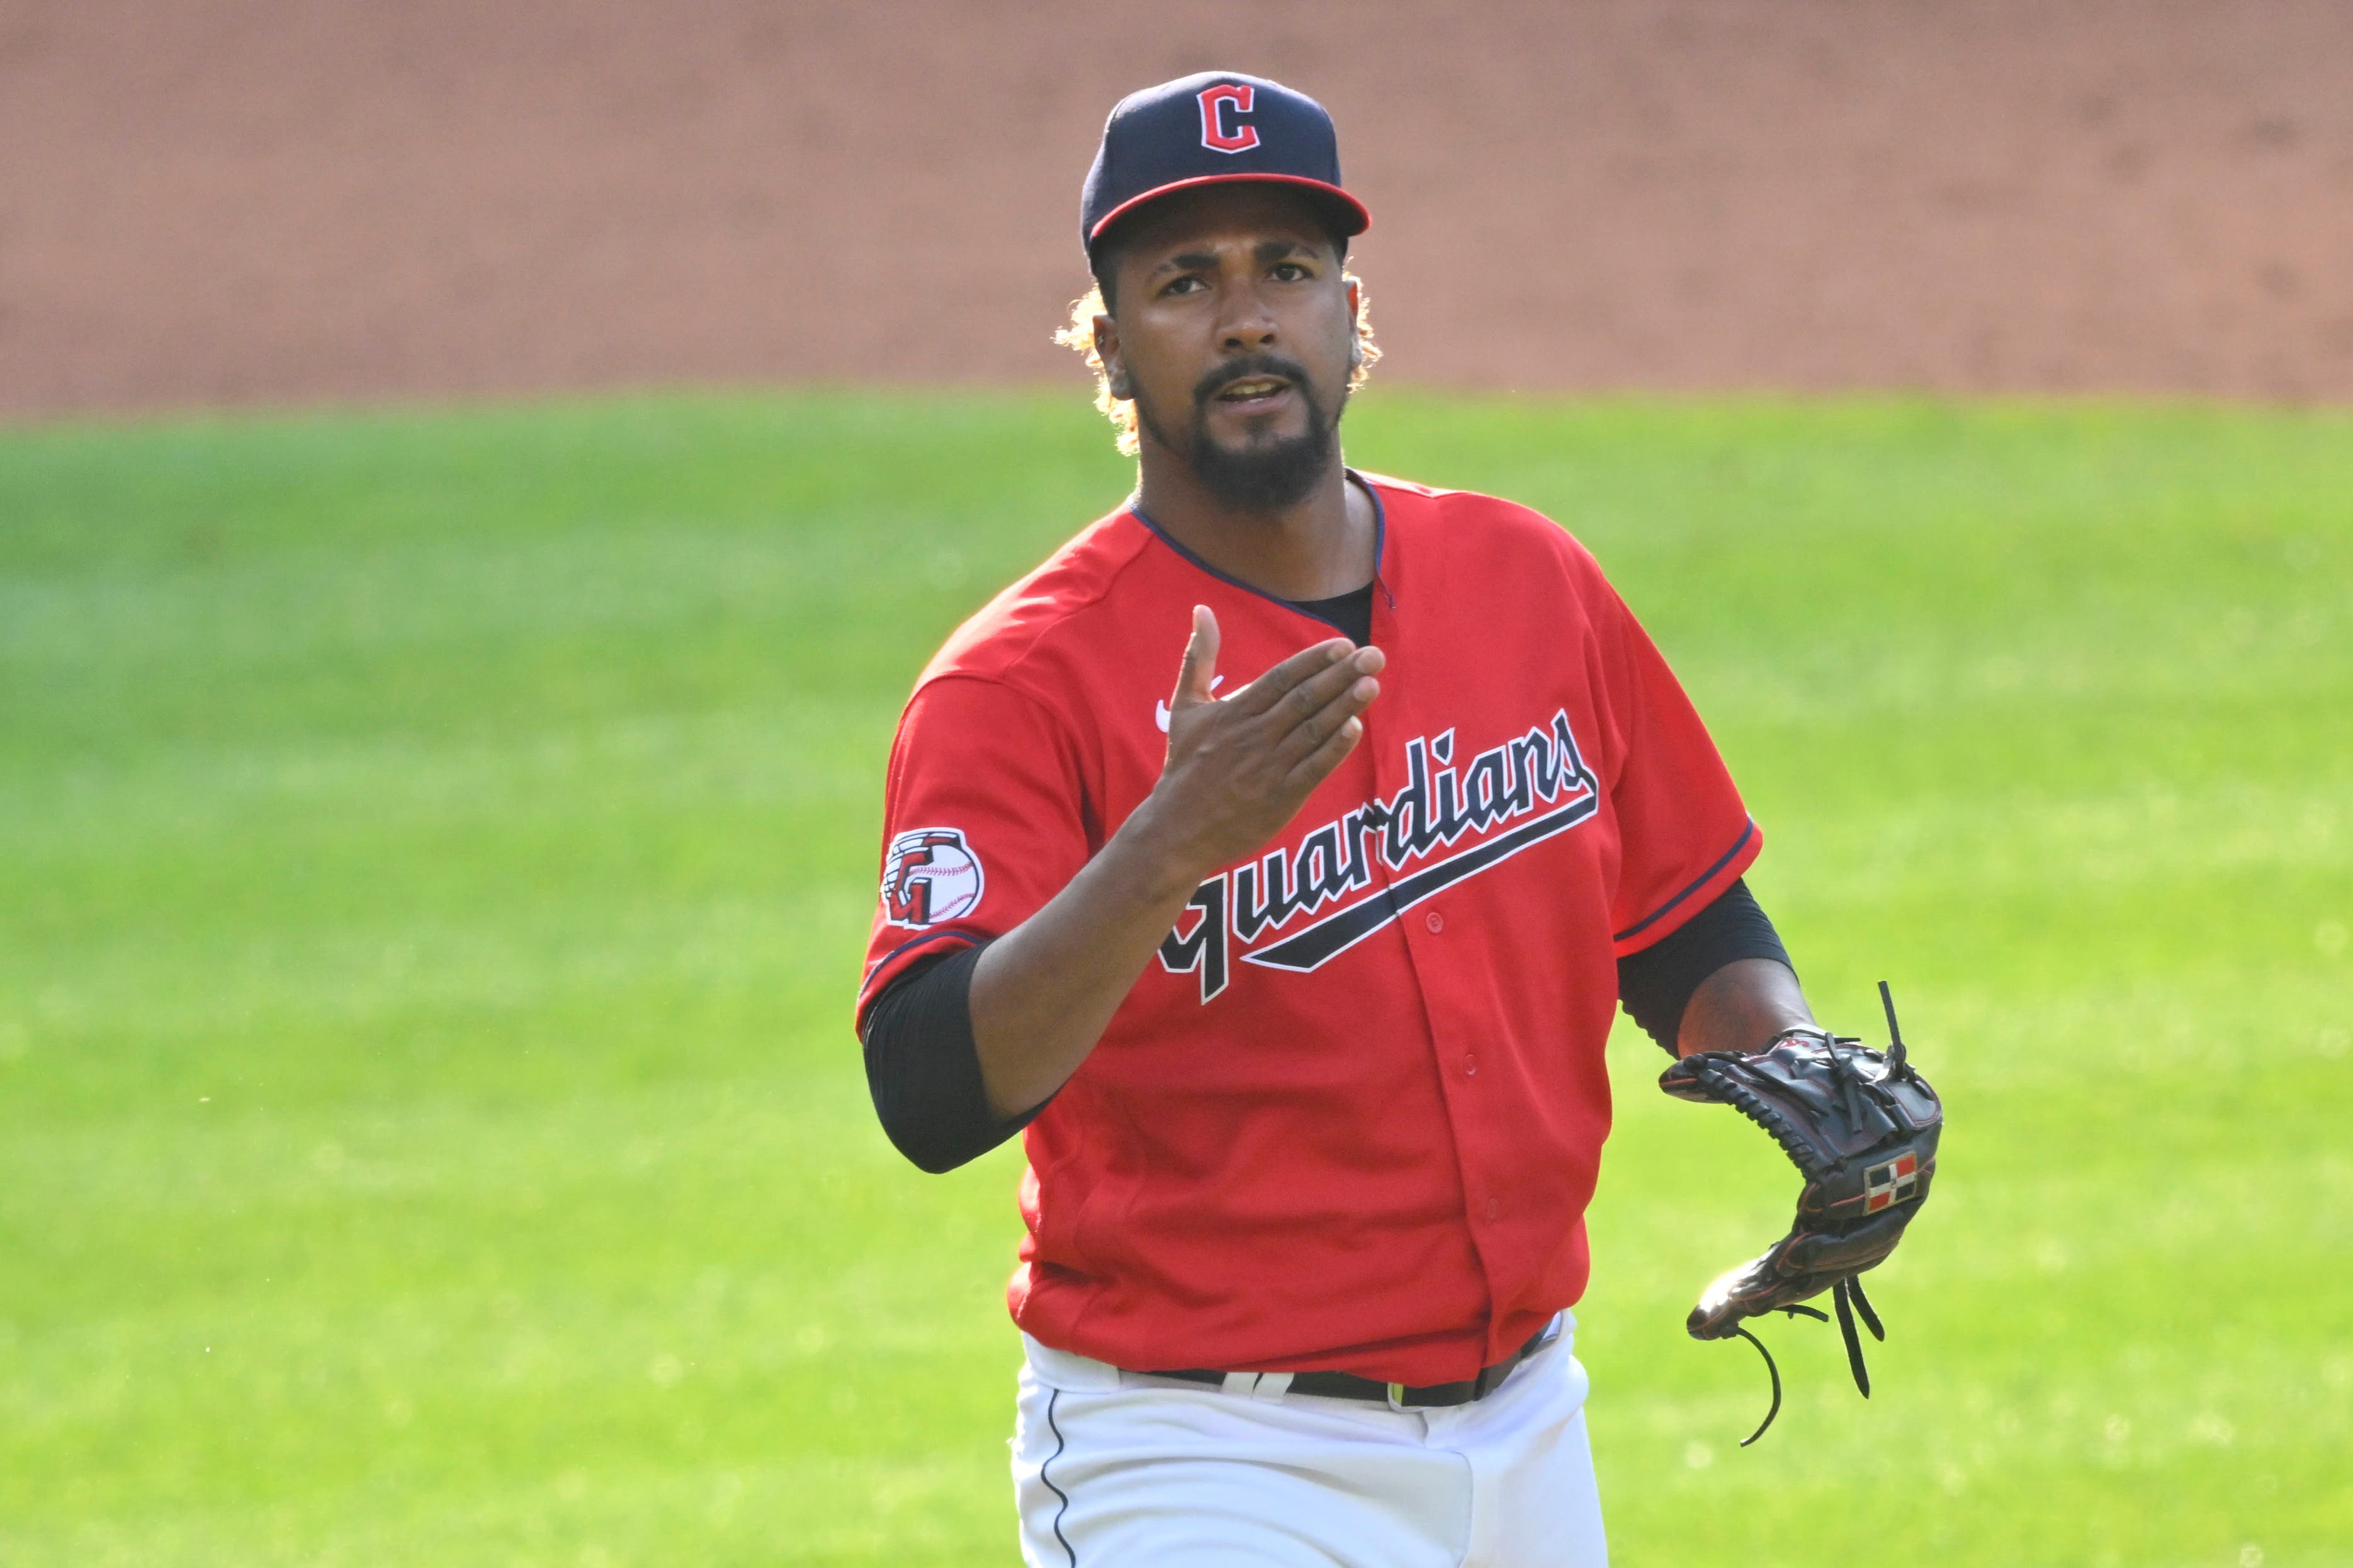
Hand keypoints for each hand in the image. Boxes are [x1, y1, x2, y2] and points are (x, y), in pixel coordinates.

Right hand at [1140, 605, 1382, 878]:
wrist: (1177, 828)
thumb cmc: (1184, 764)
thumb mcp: (1186, 706)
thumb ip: (1198, 657)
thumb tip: (1202, 609)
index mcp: (1234, 711)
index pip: (1281, 678)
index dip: (1314, 660)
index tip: (1344, 645)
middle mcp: (1253, 735)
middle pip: (1303, 699)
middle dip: (1340, 676)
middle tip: (1373, 656)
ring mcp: (1268, 767)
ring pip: (1312, 730)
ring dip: (1344, 706)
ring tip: (1372, 684)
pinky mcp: (1280, 797)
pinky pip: (1312, 769)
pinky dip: (1333, 749)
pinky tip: (1354, 729)